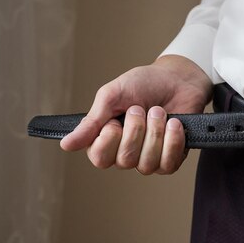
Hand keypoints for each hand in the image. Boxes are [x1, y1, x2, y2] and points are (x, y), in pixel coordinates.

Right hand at [60, 55, 211, 174]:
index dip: (109, 139)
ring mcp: (148, 158)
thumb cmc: (144, 84)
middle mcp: (125, 152)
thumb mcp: (112, 96)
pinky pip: (168, 164)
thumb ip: (91, 122)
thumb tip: (66, 145)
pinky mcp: (171, 159)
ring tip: (159, 112)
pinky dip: (172, 141)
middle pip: (124, 160)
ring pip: (146, 164)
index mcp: (106, 139)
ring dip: (155, 132)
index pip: (99, 158)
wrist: (177, 78)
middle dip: (136, 130)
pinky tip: (174, 123)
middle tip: (140, 109)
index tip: (116, 120)